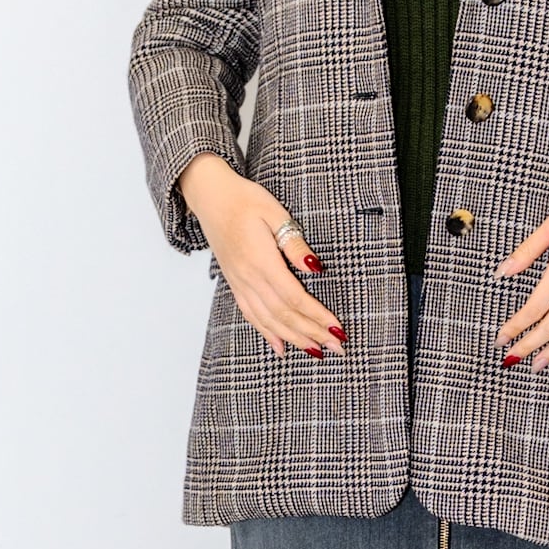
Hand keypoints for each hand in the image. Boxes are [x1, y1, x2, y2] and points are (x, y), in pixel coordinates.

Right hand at [177, 152, 345, 359]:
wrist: (210, 198)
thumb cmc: (244, 200)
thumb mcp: (274, 212)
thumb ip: (294, 243)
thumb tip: (315, 267)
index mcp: (261, 261)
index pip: (294, 297)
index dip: (317, 316)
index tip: (337, 329)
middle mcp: (249, 278)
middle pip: (284, 315)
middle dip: (312, 333)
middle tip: (337, 348)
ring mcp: (240, 284)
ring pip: (269, 320)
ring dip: (294, 338)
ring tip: (317, 350)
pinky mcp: (235, 284)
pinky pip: (252, 315)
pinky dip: (268, 334)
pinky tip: (281, 348)